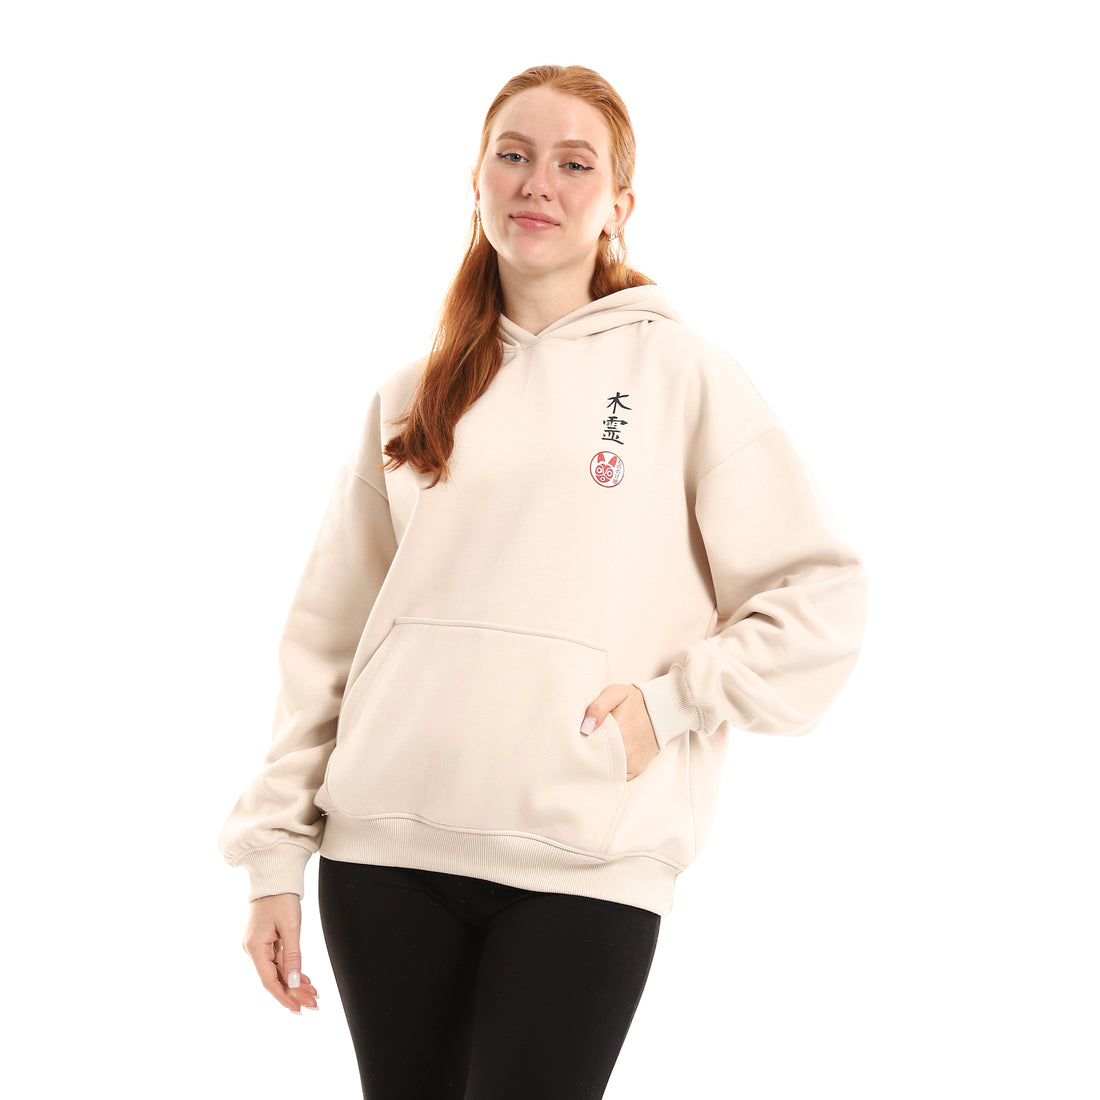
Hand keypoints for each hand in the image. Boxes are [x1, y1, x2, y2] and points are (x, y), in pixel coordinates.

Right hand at [242, 893, 319, 1014]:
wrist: (274, 877)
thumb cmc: (282, 898)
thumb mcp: (290, 927)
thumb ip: (292, 956)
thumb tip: (292, 982)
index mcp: (254, 947)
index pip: (268, 981)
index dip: (284, 996)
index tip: (298, 1009)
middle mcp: (251, 949)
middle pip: (273, 978)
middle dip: (294, 992)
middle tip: (314, 1003)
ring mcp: (256, 946)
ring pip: (276, 971)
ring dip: (294, 982)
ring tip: (313, 993)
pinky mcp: (263, 941)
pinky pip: (276, 961)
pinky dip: (290, 969)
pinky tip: (304, 979)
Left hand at [581, 683, 658, 779]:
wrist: (662, 710)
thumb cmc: (635, 701)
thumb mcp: (616, 693)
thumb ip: (598, 707)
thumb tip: (585, 727)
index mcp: (618, 734)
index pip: (588, 748)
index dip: (578, 746)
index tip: (573, 742)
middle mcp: (626, 753)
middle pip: (594, 764)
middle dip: (584, 758)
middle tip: (577, 749)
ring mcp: (632, 764)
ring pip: (604, 773)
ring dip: (595, 766)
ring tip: (590, 753)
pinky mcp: (636, 770)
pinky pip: (616, 777)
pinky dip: (607, 772)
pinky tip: (603, 760)